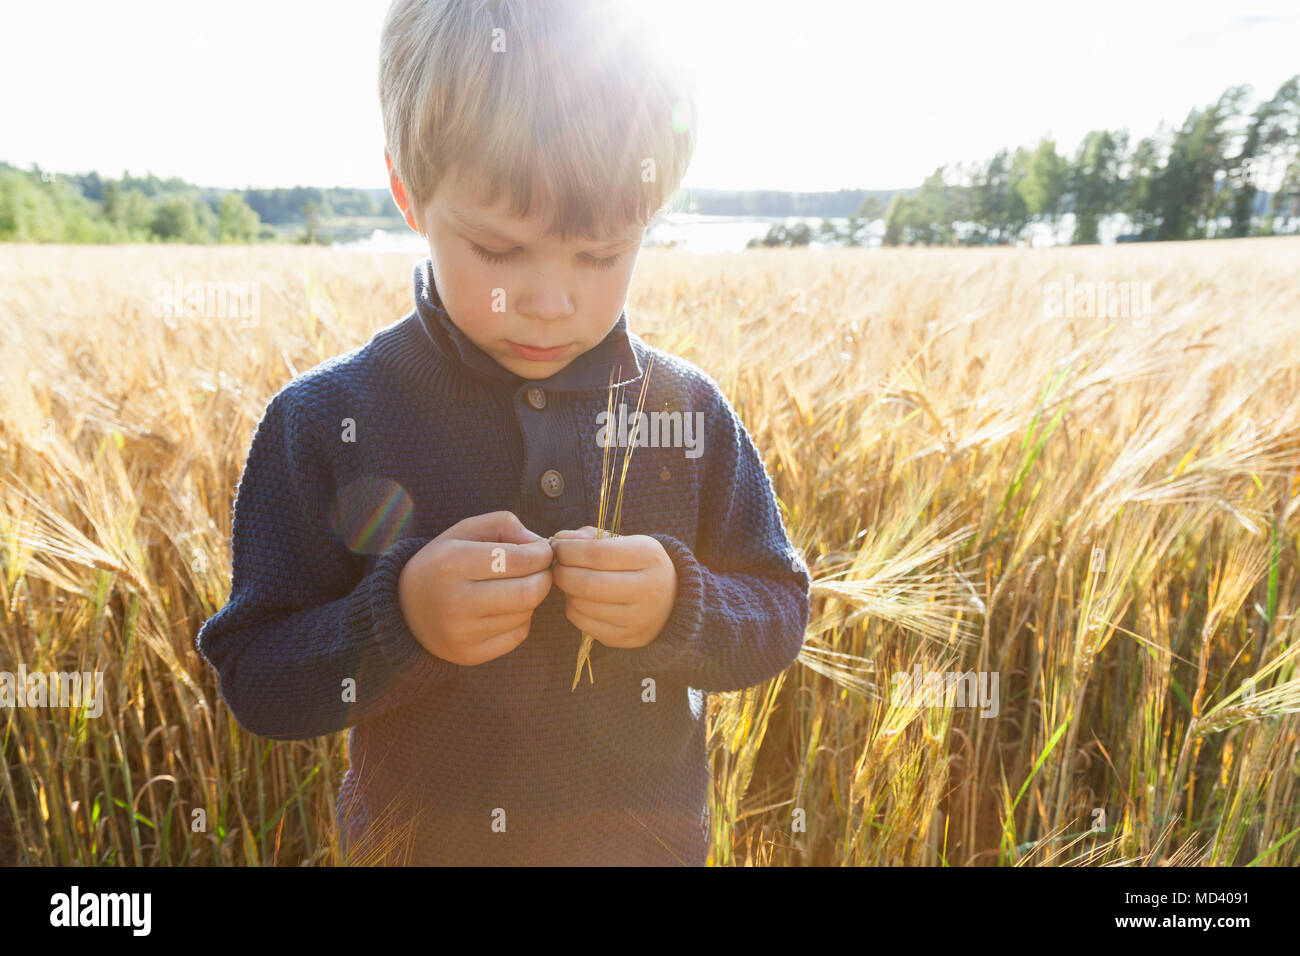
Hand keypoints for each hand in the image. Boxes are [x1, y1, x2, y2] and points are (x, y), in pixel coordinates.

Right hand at [398, 511, 552, 665]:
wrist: (404, 608)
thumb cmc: (442, 563)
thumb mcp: (463, 531)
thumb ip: (503, 524)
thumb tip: (537, 544)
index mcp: (453, 562)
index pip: (521, 560)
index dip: (542, 554)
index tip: (540, 552)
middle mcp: (455, 601)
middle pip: (529, 592)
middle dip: (544, 578)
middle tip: (539, 571)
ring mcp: (461, 633)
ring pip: (526, 614)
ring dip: (530, 599)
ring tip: (513, 588)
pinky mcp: (469, 655)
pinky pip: (517, 636)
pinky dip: (520, 620)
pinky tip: (503, 610)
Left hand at [549, 526, 676, 648]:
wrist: (671, 600)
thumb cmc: (638, 565)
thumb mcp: (623, 542)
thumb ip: (589, 538)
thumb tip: (558, 539)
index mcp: (649, 556)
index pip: (598, 554)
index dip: (569, 551)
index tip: (557, 547)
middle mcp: (649, 589)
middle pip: (589, 583)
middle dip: (563, 573)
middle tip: (557, 567)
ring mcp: (639, 618)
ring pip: (583, 605)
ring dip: (566, 591)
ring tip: (570, 581)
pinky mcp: (626, 638)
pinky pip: (584, 624)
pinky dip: (573, 609)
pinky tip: (579, 599)